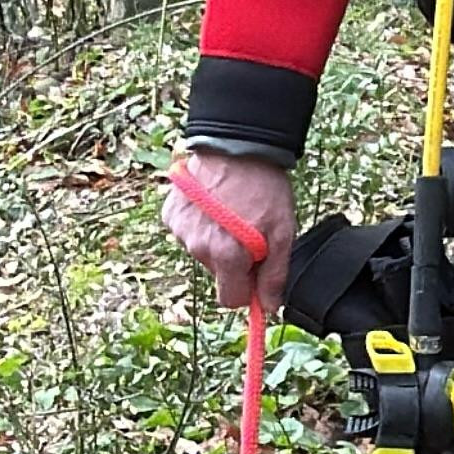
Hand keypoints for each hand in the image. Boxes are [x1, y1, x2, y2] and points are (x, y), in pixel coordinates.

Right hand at [163, 149, 297, 315]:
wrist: (237, 145)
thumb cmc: (264, 187)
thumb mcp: (283, 232)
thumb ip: (274, 275)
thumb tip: (268, 308)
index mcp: (225, 256)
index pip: (229, 299)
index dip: (246, 288)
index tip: (257, 271)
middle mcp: (197, 247)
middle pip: (217, 272)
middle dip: (233, 260)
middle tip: (250, 230)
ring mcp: (180, 230)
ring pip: (202, 251)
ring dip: (217, 239)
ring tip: (233, 210)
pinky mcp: (170, 214)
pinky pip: (188, 231)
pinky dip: (201, 223)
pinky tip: (214, 203)